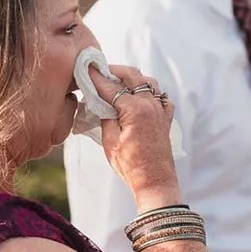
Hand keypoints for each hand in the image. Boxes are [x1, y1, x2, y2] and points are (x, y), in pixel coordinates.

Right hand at [89, 64, 178, 209]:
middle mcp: (151, 105)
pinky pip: (160, 96)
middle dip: (114, 70)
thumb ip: (105, 117)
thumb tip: (100, 101)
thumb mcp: (110, 141)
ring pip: (148, 82)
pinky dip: (148, 91)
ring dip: (132, 78)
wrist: (154, 182)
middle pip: (132, 75)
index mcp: (136, 109)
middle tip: (99, 71)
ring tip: (116, 81)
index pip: (110, 87)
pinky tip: (139, 96)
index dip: (95, 77)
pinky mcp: (165, 118)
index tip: (85, 68)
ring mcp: (160, 110)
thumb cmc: (131, 166)